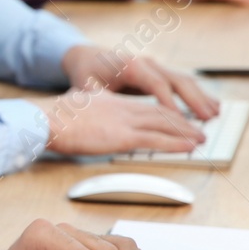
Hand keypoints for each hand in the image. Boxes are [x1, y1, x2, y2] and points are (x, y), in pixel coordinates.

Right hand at [44, 88, 204, 156]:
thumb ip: (84, 111)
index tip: (176, 117)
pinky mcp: (123, 137)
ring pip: (164, 125)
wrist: (47, 119)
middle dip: (182, 121)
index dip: (163, 112)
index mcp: (111, 103)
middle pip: (160, 114)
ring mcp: (124, 122)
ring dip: (186, 132)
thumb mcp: (72, 109)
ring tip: (202, 138)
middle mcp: (122, 109)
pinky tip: (189, 146)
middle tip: (198, 127)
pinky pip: (156, 140)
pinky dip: (176, 143)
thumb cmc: (53, 118)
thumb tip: (81, 115)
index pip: (144, 107)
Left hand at [61, 44, 218, 119]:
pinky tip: (210, 106)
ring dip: (200, 97)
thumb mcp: (85, 86)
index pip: (155, 83)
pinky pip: (181, 83)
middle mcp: (147, 63)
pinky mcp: (159, 72)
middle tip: (207, 119)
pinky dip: (196, 94)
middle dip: (193, 100)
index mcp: (130, 65)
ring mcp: (155, 66)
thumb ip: (94, 98)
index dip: (168, 102)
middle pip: (176, 79)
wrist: (88, 56)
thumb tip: (97, 109)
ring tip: (215, 114)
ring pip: (183, 79)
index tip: (179, 120)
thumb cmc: (86, 73)